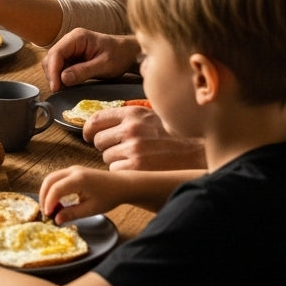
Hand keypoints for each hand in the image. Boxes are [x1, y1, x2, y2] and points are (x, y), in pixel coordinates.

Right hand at [39, 165, 117, 223]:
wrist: (121, 185)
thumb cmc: (109, 197)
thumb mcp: (91, 209)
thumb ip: (72, 214)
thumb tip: (56, 220)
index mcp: (79, 180)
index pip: (56, 189)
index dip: (48, 203)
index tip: (48, 216)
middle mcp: (73, 171)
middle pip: (49, 180)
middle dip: (43, 196)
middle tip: (45, 213)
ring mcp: (73, 169)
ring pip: (51, 178)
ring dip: (47, 192)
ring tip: (50, 208)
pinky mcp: (73, 171)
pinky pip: (57, 178)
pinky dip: (53, 188)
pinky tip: (57, 201)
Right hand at [42, 29, 138, 92]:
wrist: (128, 53)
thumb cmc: (119, 55)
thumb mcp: (104, 65)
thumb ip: (83, 71)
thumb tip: (63, 79)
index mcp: (77, 37)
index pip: (57, 53)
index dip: (53, 70)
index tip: (56, 86)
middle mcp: (70, 41)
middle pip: (51, 57)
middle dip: (52, 74)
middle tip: (58, 90)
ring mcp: (70, 49)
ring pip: (53, 63)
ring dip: (55, 76)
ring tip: (62, 88)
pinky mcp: (72, 57)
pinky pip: (60, 67)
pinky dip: (60, 76)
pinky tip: (66, 85)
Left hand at [83, 107, 204, 170]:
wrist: (197, 152)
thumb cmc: (174, 135)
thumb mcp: (151, 116)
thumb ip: (128, 117)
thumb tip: (101, 123)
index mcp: (133, 114)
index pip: (96, 119)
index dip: (89, 130)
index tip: (88, 136)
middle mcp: (131, 128)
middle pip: (98, 140)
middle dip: (106, 146)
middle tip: (121, 149)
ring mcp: (133, 148)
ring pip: (106, 157)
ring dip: (116, 160)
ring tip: (136, 158)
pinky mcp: (136, 167)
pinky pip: (115, 170)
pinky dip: (124, 171)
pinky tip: (139, 167)